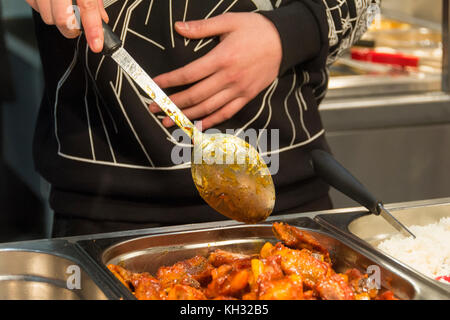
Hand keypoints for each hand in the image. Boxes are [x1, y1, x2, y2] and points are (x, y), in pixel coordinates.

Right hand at [26, 0, 108, 51]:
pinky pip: (35, 9)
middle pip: (63, 20)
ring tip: (63, 8)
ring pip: (48, 18)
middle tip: (78, 27)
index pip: (87, 8)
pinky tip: (50, 3)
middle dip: (73, 30)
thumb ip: (95, 2)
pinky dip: (45, 10)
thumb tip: (102, 21)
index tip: (97, 45)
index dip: (93, 29)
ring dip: (58, 19)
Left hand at [150, 12, 281, 129]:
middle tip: (155, 109)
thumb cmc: (256, 29)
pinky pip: (227, 112)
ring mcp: (239, 90)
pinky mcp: (247, 96)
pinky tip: (198, 125)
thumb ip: (202, 27)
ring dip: (187, 116)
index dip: (170, 81)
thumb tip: (178, 27)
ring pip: (209, 107)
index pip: (190, 73)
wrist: (285, 42)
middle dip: (173, 103)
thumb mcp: (229, 21)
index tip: (155, 85)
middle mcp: (229, 77)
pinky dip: (212, 121)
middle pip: (196, 95)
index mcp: (222, 58)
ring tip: (169, 121)